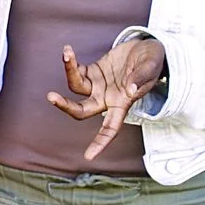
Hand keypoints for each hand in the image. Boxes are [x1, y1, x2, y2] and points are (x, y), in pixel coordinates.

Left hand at [46, 36, 168, 161]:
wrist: (148, 47)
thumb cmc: (153, 61)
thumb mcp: (151, 67)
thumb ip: (141, 78)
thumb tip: (130, 90)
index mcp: (122, 104)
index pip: (110, 129)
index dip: (100, 143)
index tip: (88, 157)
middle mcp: (106, 99)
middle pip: (82, 111)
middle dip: (66, 106)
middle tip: (51, 97)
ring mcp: (98, 86)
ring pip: (76, 87)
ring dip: (68, 71)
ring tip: (67, 53)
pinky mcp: (93, 71)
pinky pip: (77, 71)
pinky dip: (70, 63)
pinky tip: (68, 52)